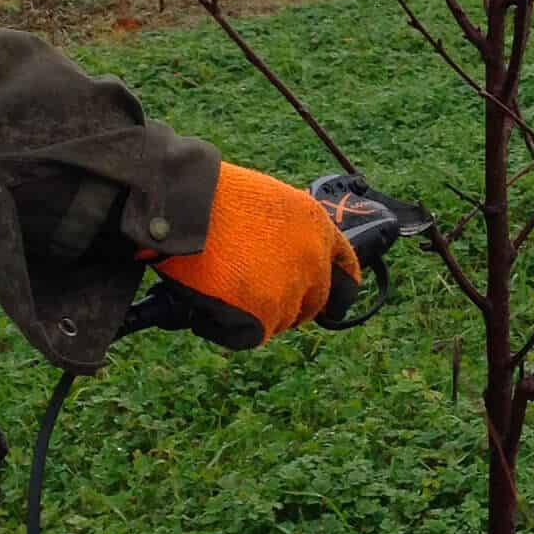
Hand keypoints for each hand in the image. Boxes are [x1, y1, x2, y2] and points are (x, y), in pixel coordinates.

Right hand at [149, 163, 360, 351]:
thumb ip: (287, 235)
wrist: (187, 207)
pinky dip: (226, 326)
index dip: (339, 284)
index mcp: (317, 227)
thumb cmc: (214, 197)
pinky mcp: (261, 317)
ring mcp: (289, 291)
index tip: (334, 298)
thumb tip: (282, 261)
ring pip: (278, 321)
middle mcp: (312, 261)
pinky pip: (247, 335)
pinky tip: (209, 302)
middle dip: (288, 305)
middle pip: (312, 304)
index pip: (346, 267)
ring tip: (222, 287)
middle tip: (255, 296)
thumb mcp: (268, 203)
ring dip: (254, 313)